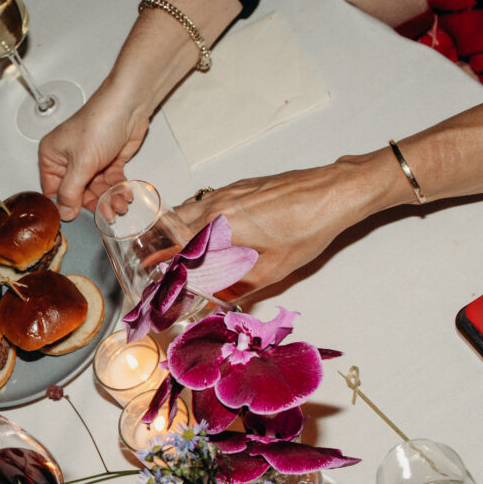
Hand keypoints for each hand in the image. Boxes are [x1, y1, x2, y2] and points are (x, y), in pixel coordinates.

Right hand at [38, 84, 149, 220]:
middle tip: (108, 214)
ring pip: (97, 189)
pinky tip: (124, 195)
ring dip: (109, 199)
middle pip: (79, 193)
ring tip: (120, 205)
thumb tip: (64, 213)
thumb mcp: (81, 163)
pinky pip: (110, 182)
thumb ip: (71, 192)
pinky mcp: (108, 161)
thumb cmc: (99, 122)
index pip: (54, 190)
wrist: (129, 106)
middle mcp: (69, 159)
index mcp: (52, 156)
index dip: (67, 205)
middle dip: (95, 204)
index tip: (79, 217)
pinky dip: (117, 190)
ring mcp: (89, 161)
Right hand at [173, 155, 382, 296]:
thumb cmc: (305, 230)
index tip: (150, 272)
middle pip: (172, 222)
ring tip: (185, 250)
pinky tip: (214, 232)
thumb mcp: (271, 270)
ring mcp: (227, 191)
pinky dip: (199, 217)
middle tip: (164, 263)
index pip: (174, 245)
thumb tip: (214, 298)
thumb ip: (236, 285)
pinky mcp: (241, 186)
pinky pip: (206, 201)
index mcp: (218, 226)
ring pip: (188, 209)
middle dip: (163, 243)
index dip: (159, 261)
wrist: (333, 194)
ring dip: (179, 228)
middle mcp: (215, 204)